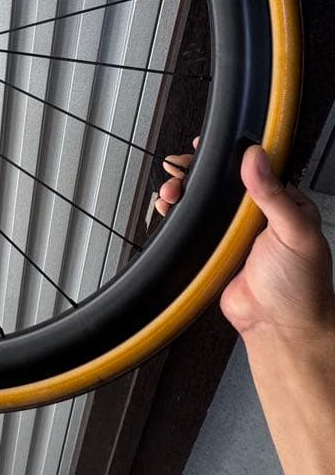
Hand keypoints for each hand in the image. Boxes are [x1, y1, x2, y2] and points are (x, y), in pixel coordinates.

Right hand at [157, 142, 334, 339]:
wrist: (278, 329)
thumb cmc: (302, 287)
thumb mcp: (294, 232)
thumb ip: (273, 194)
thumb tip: (255, 157)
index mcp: (283, 202)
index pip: (254, 166)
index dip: (230, 152)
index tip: (207, 145)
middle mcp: (257, 213)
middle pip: (221, 180)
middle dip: (197, 172)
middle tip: (182, 169)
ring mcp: (234, 231)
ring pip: (203, 200)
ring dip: (183, 190)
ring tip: (172, 191)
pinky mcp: (215, 248)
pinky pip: (193, 225)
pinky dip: (177, 214)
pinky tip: (171, 209)